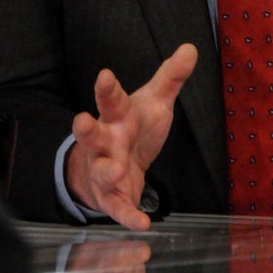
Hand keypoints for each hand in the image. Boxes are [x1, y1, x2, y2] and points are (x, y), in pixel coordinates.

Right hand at [67, 43, 197, 229]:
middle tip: (80, 120)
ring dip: (106, 171)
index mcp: (117, 117)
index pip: (110, 99)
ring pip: (100, 170)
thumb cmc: (133, 129)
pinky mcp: (112, 198)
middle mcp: (106, 143)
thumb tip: (192, 48)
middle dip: (86, 128)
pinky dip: (128, 216)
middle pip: (92, 133)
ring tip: (114, 171)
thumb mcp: (154, 102)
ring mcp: (104, 171)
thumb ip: (171, 78)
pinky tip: (141, 224)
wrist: (113, 167)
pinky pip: (118, 208)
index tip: (105, 75)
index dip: (107, 88)